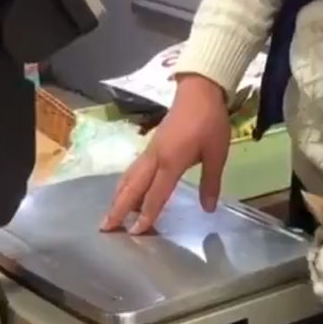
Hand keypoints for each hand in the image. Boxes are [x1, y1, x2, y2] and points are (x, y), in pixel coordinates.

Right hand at [100, 75, 229, 233]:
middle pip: (132, 187)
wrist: (199, 91)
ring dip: (118, 197)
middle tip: (106, 228)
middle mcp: (155, 158)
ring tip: (110, 216)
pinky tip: (125, 194)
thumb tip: (208, 209)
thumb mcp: (217, 154)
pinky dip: (126, 185)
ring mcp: (150, 151)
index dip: (146, 215)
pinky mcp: (151, 147)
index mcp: (171, 161)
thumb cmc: (210, 122)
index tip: (135, 233)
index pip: (155, 194)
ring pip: (129, 178)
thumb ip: (210, 182)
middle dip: (118, 208)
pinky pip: (134, 170)